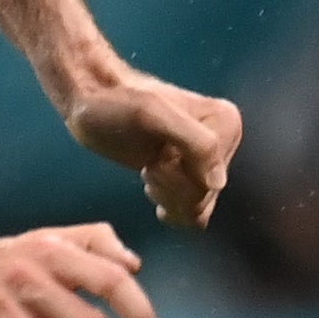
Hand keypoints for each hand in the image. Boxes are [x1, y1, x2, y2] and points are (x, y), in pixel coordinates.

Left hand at [67, 74, 239, 230]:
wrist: (93, 105)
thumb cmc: (114, 105)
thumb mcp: (152, 115)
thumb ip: (195, 143)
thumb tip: (218, 183)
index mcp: (225, 122)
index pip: (212, 181)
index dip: (178, 176)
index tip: (158, 152)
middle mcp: (224, 140)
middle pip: (206, 196)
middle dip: (170, 187)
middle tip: (149, 164)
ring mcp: (209, 160)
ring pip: (199, 207)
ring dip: (167, 196)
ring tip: (149, 171)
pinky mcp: (192, 174)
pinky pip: (195, 212)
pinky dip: (171, 207)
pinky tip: (153, 188)